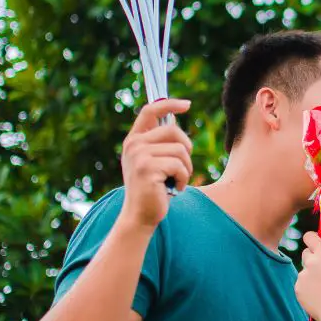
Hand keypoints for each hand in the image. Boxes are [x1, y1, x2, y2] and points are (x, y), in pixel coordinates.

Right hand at [119, 99, 192, 229]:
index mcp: (134, 140)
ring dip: (186, 167)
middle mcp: (133, 144)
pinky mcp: (147, 168)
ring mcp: (139, 156)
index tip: (187, 104)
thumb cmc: (153, 188)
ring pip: (180, 149)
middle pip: (174, 131)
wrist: (140, 216)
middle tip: (181, 168)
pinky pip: (180, 165)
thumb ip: (160, 141)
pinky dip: (183, 178)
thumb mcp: (153, 160)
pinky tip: (173, 189)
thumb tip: (174, 116)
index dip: (169, 104)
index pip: (150, 111)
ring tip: (175, 180)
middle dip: (186, 149)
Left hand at [295, 231, 320, 320]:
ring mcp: (302, 276)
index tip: (318, 244)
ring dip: (312, 274)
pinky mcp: (297, 289)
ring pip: (305, 270)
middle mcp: (309, 262)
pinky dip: (308, 287)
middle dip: (314, 258)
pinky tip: (319, 295)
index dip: (313, 238)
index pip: (309, 236)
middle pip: (306, 253)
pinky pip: (302, 284)